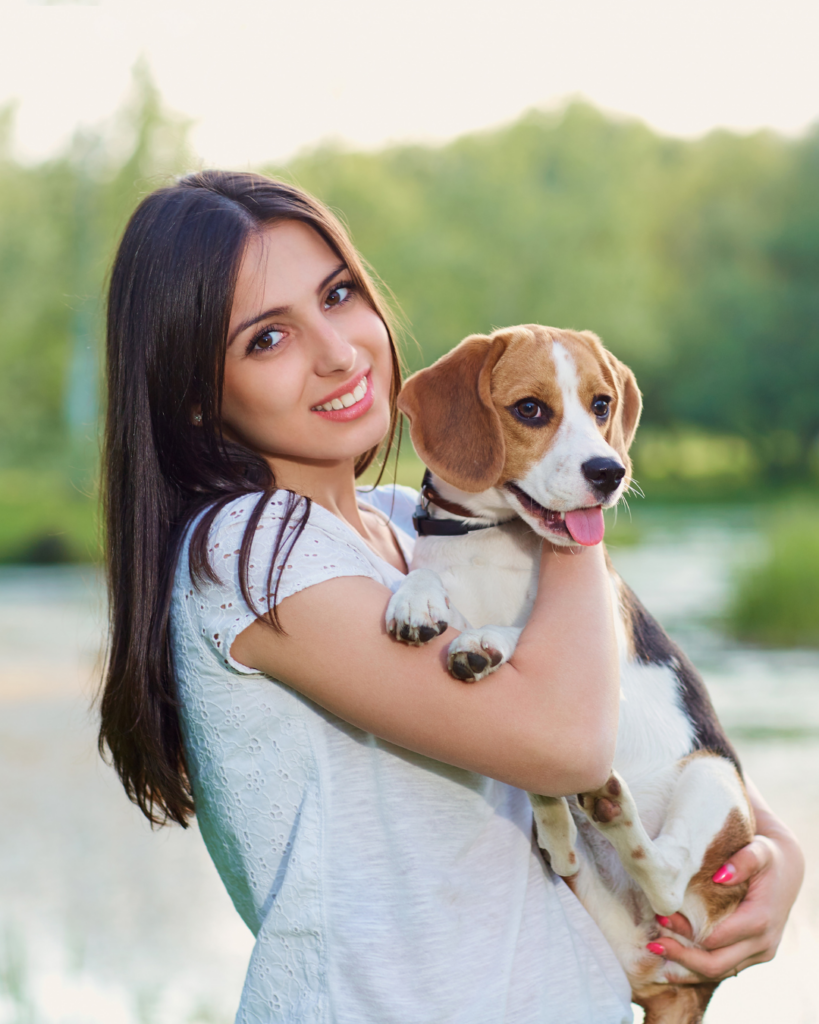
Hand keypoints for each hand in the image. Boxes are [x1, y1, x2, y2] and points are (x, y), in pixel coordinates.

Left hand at [653, 791, 802, 980]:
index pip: (715, 937)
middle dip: (681, 955)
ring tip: (657, 950)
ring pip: (718, 971)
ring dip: (686, 966)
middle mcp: (763, 944)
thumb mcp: (760, 850)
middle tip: (652, 942)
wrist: (787, 869)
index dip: (685, 931)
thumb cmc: (768, 857)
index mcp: (760, 920)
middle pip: (715, 963)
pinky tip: (673, 961)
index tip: (660, 916)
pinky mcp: (752, 955)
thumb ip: (744, 860)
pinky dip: (697, 967)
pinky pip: (724, 968)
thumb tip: (721, 875)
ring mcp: (759, 953)